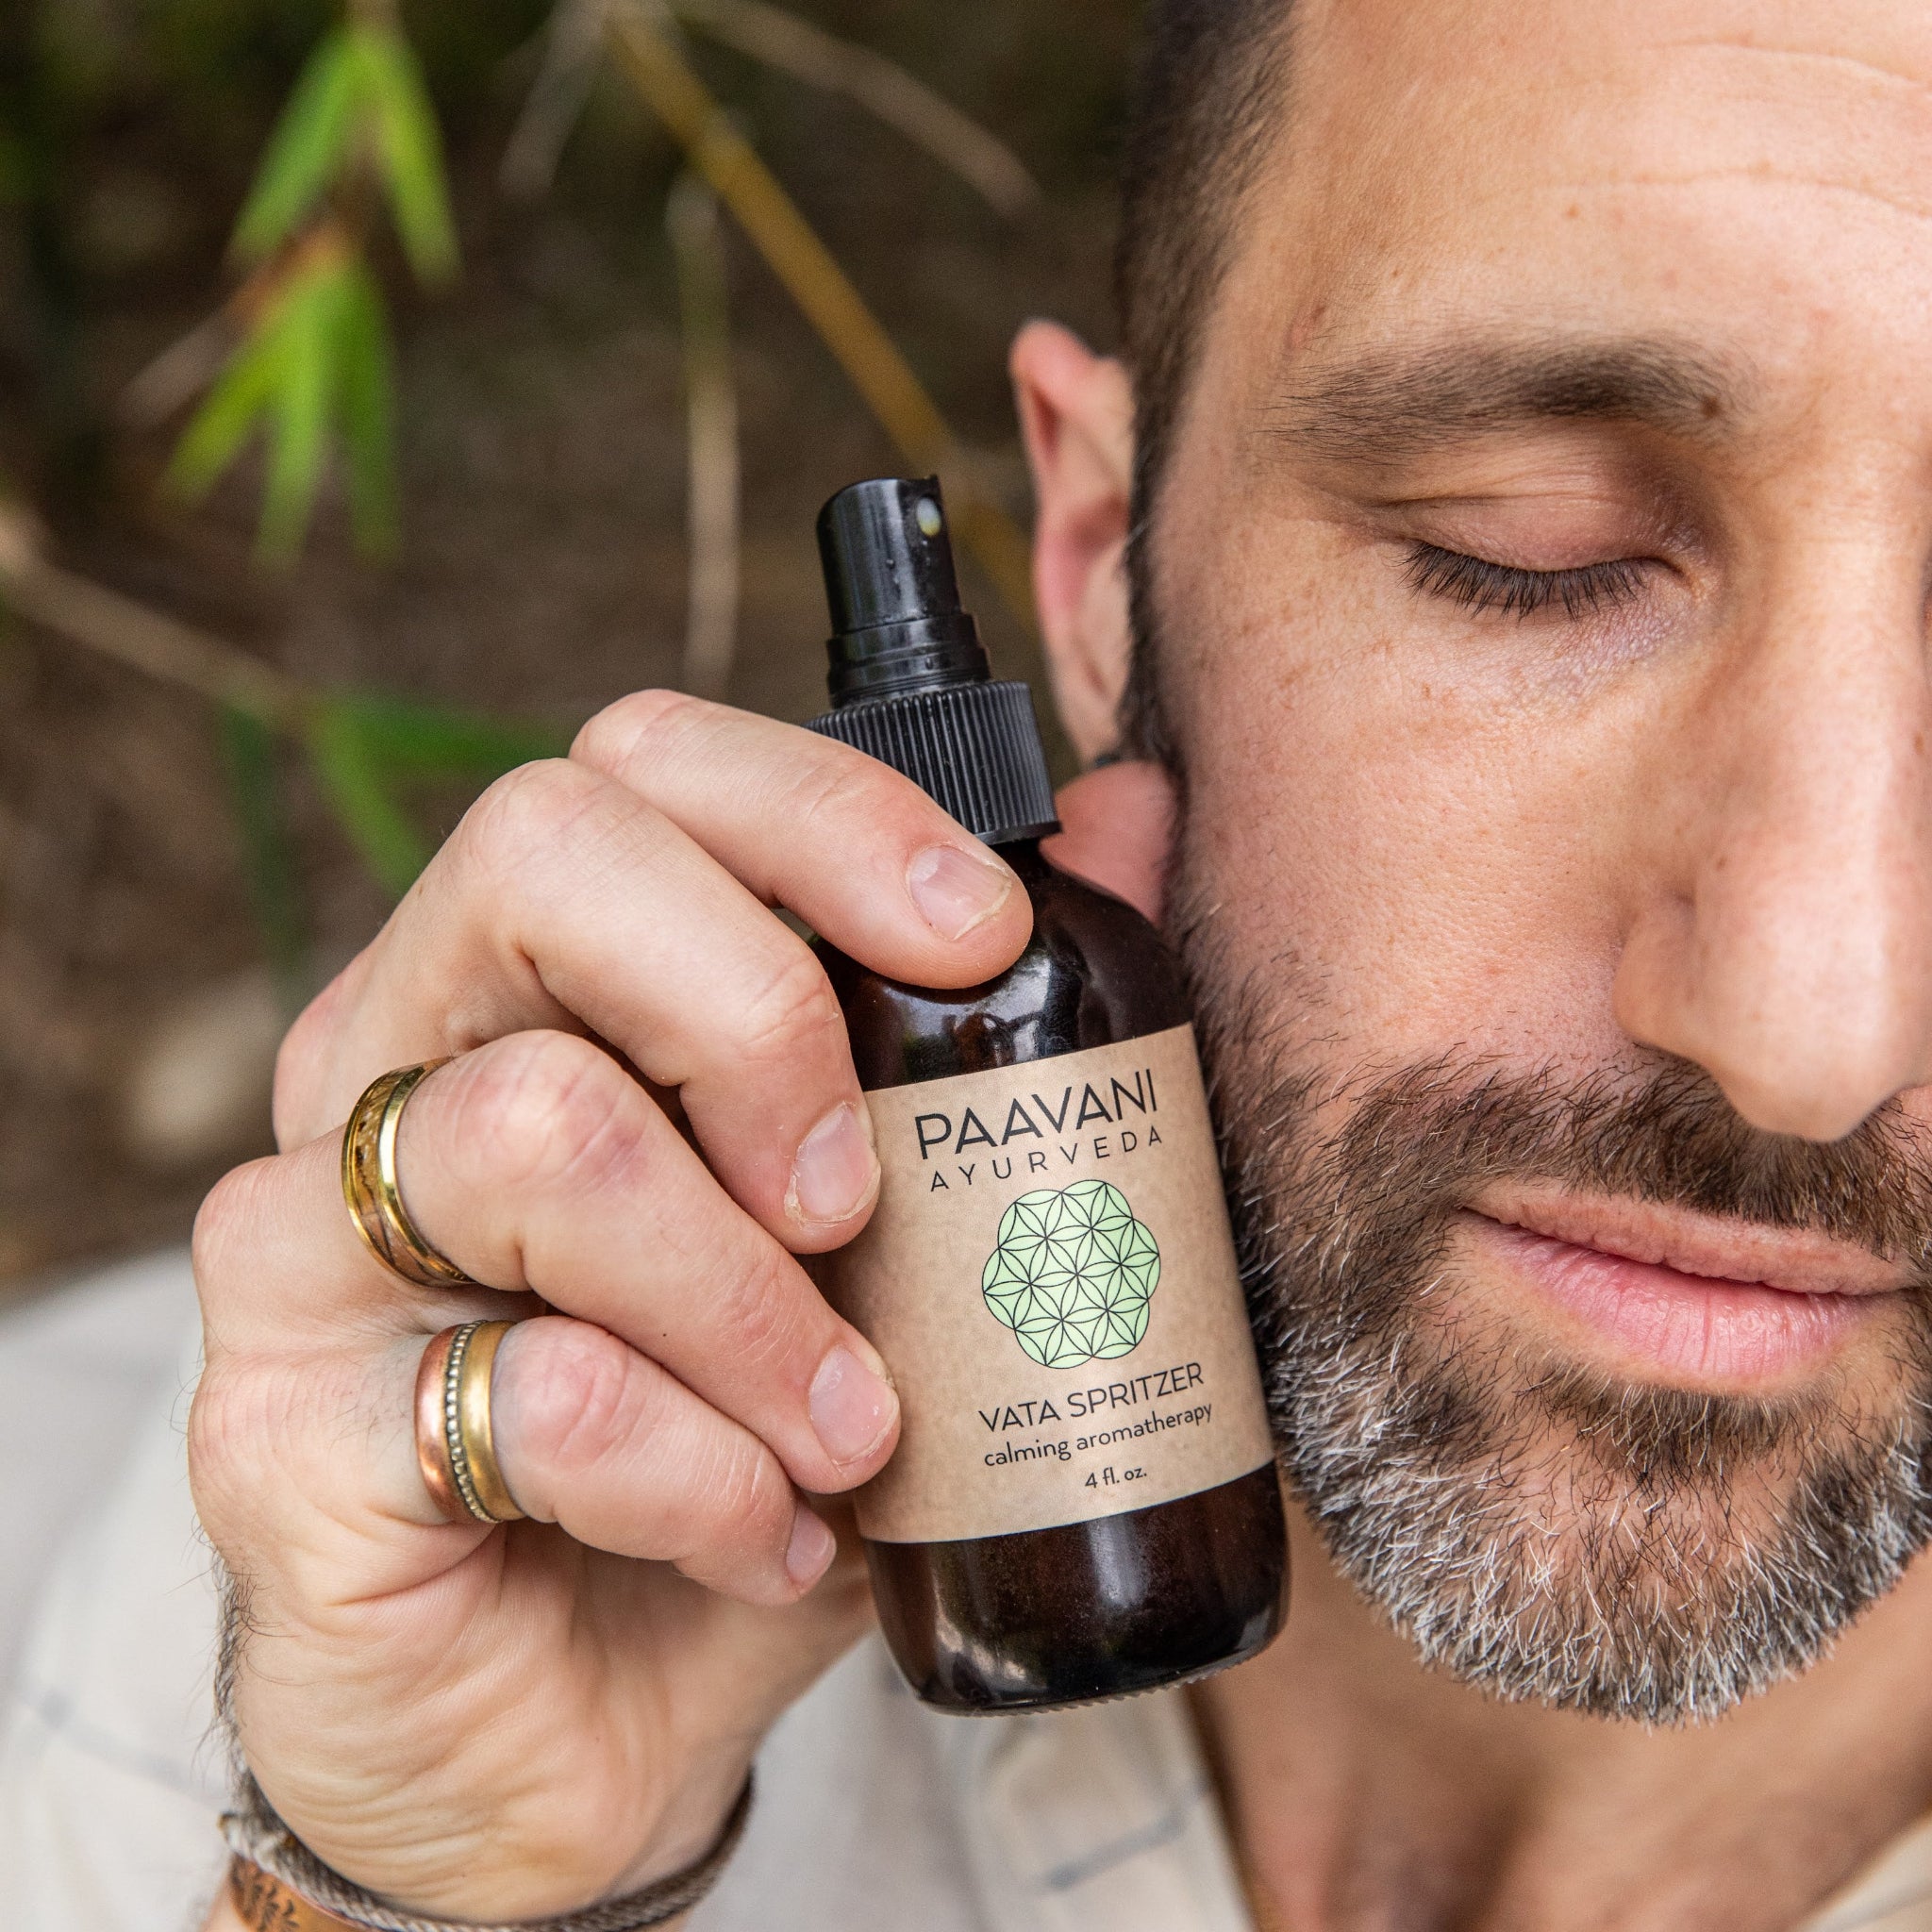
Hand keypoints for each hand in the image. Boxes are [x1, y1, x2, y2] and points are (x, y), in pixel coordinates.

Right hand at [189, 693, 1032, 1920]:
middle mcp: (390, 1059)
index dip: (817, 814)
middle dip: (761, 1008)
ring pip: (542, 1129)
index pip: (634, 770)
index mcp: (524, 982)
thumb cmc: (728, 1447)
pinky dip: (704, 1477)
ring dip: (759, 1305)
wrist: (570, 1733)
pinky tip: (760, 1539)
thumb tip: (1131, 818)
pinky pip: (534, 1391)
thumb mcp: (883, 1246)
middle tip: (861, 1198)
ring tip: (852, 1433)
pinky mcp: (279, 1427)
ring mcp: (307, 1235)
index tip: (976, 937)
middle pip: (545, 855)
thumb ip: (983, 1026)